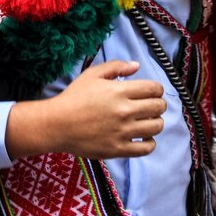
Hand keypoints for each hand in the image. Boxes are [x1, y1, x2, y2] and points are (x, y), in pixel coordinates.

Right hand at [6, 61, 166, 159]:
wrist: (57, 124)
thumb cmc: (73, 97)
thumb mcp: (92, 74)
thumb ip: (116, 66)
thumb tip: (137, 66)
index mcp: (120, 91)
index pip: (154, 89)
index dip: (157, 90)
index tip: (151, 93)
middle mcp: (125, 111)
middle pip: (158, 107)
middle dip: (158, 105)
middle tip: (150, 107)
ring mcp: (123, 132)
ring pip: (156, 127)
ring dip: (155, 122)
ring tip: (146, 121)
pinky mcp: (119, 149)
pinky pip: (147, 148)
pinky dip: (150, 143)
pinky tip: (143, 138)